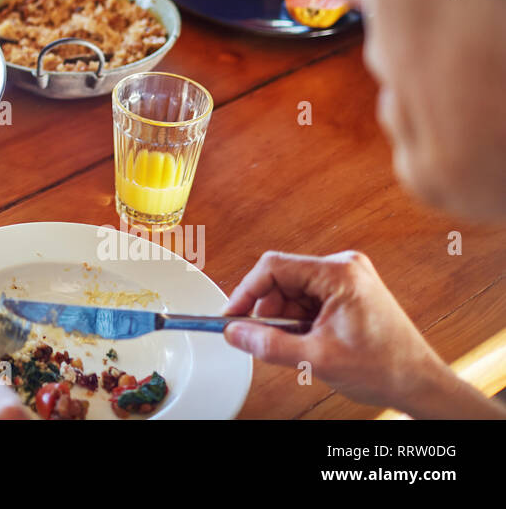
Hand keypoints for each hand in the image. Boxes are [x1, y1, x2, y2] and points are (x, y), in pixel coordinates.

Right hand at [223, 250, 452, 411]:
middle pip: (282, 279)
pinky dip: (298, 320)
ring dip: (284, 318)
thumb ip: (268, 344)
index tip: (231, 315)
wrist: (420, 384)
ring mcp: (347, 279)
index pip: (274, 267)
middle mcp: (344, 268)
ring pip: (292, 291)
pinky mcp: (348, 292)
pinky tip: (306, 340)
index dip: (246, 292)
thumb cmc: (386, 368)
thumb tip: (235, 333)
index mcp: (339, 273)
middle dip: (267, 310)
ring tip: (295, 345)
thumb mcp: (316, 358)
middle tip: (259, 337)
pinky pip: (307, 299)